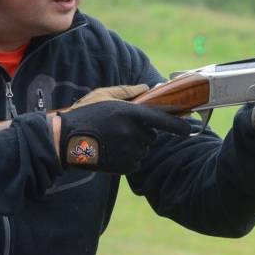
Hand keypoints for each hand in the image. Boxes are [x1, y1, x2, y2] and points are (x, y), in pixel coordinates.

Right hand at [57, 85, 190, 173]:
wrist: (64, 140)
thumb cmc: (84, 114)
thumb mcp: (104, 95)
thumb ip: (129, 92)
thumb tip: (148, 87)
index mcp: (130, 113)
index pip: (162, 120)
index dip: (178, 125)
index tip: (190, 128)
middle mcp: (132, 133)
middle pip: (151, 135)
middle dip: (143, 132)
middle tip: (121, 128)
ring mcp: (127, 151)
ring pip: (143, 149)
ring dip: (134, 145)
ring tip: (112, 139)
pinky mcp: (122, 166)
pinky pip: (135, 162)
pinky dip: (128, 158)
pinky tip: (111, 151)